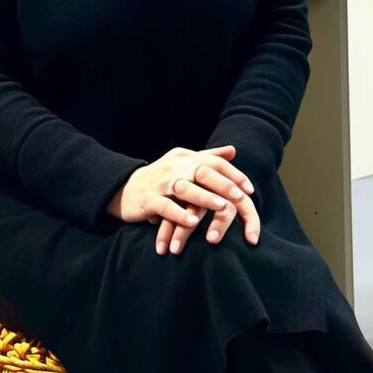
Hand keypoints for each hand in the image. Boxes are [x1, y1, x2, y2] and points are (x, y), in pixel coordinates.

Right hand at [106, 145, 260, 255]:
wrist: (122, 189)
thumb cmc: (159, 178)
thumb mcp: (182, 163)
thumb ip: (207, 158)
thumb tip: (232, 151)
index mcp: (184, 158)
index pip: (213, 162)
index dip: (233, 174)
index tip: (250, 189)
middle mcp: (173, 168)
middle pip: (201, 172)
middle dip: (223, 185)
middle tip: (240, 197)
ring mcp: (160, 184)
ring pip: (184, 188)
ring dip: (203, 198)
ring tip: (220, 207)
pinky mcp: (148, 200)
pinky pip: (165, 207)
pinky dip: (178, 214)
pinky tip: (191, 221)